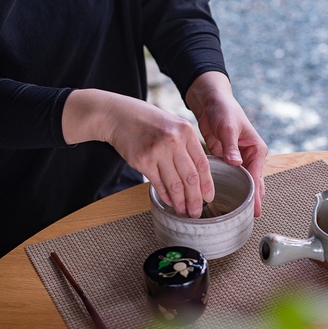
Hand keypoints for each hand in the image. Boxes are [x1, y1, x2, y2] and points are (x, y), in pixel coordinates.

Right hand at [61, 89, 213, 217]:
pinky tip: (170, 202)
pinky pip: (158, 184)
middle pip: (191, 178)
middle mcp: (173, 141)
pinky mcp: (142, 161)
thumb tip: (198, 176)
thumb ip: (187, 146)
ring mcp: (157, 151)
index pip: (202, 164)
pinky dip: (166, 196)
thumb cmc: (148, 122)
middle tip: (197, 212)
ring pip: (175, 184)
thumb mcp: (173, 126)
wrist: (118, 115)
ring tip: (184, 212)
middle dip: (196, 199)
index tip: (209, 198)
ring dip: (181, 202)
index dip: (207, 185)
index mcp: (186, 131)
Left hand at [185, 72, 267, 216]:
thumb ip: (231, 145)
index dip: (255, 195)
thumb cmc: (224, 109)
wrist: (211, 101)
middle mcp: (250, 156)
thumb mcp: (228, 126)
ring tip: (240, 216)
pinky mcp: (227, 160)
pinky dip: (229, 188)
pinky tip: (226, 201)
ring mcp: (238, 160)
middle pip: (253, 183)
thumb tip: (236, 162)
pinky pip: (230, 178)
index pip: (256, 176)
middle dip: (252, 200)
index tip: (254, 210)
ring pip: (242, 182)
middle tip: (250, 219)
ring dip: (242, 196)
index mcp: (256, 149)